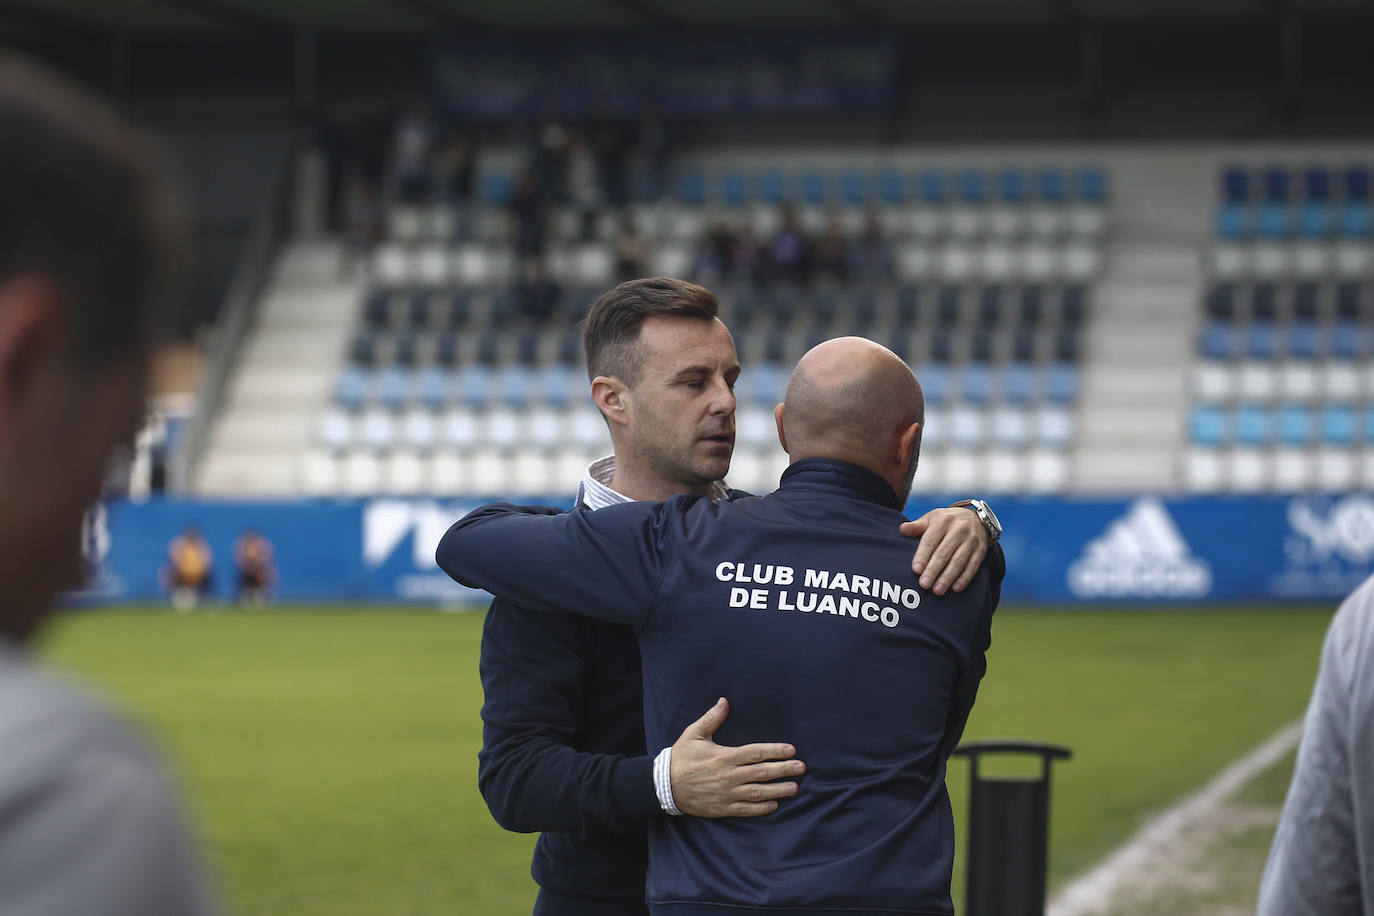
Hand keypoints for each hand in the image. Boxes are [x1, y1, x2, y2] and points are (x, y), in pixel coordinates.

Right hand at [670, 698, 804, 817]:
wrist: (664, 785)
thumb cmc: (681, 757)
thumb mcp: (693, 734)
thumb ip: (711, 718)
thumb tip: (724, 701)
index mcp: (725, 756)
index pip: (756, 753)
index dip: (775, 751)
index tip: (791, 750)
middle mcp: (729, 776)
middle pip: (762, 773)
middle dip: (784, 770)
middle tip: (801, 768)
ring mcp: (727, 793)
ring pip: (758, 792)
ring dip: (778, 790)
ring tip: (794, 788)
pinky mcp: (723, 808)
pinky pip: (746, 809)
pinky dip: (761, 808)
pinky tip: (774, 805)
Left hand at [900, 507, 988, 595]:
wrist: (975, 518)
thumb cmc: (946, 522)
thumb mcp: (931, 519)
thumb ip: (917, 526)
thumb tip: (903, 529)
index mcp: (943, 521)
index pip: (931, 540)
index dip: (923, 556)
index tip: (916, 570)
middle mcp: (959, 529)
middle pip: (944, 553)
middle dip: (933, 570)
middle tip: (924, 584)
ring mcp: (972, 540)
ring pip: (959, 561)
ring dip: (948, 577)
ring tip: (937, 590)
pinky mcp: (981, 550)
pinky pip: (973, 566)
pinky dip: (964, 578)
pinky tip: (955, 588)